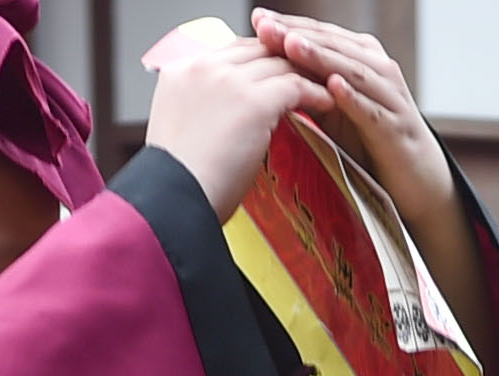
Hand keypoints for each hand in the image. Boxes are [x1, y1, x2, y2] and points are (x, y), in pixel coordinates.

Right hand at [143, 23, 326, 217]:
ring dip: (304, 75)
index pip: (230, 51)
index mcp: (180, 72)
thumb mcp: (179, 132)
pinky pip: (294, 86)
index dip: (258, 61)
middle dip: (284, 62)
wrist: (172, 201)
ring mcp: (228, 82)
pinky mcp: (254, 102)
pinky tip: (326, 103)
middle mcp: (202, 68)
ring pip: (278, 64)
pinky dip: (315, 93)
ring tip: (322, 88)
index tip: (276, 73)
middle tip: (307, 76)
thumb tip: (221, 116)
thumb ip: (198, 110)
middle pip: (256, 50)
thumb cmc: (176, 183)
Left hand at [257, 13, 457, 239]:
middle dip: (299, 35)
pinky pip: (371, 109)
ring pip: (352, 70)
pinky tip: (332, 86)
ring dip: (321, 57)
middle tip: (267, 28)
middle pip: (334, 46)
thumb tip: (261, 70)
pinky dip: (352, 97)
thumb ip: (306, 86)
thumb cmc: (369, 141)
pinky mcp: (396, 127)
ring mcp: (390, 96)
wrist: (414, 177)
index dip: (290, 25)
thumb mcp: (332, 108)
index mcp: (361, 58)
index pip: (321, 34)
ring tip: (292, 46)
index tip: (257, 20)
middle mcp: (378, 69)